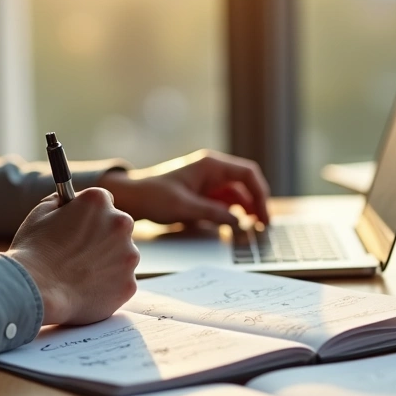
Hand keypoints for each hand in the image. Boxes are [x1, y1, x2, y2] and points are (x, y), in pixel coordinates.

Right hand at [6, 189, 138, 325]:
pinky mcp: (129, 283)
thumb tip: (70, 201)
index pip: (104, 202)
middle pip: (117, 228)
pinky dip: (109, 285)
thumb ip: (63, 202)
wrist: (36, 291)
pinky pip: (122, 281)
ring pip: (123, 255)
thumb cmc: (33, 251)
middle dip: (102, 237)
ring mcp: (129, 255)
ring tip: (80, 273)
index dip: (90, 215)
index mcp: (98, 201)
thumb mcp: (41, 212)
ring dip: (108, 261)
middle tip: (79, 253)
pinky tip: (87, 288)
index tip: (80, 227)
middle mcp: (120, 223)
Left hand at [98, 149, 270, 225]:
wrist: (132, 198)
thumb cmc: (154, 197)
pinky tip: (235, 227)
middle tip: (263, 226)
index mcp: (210, 165)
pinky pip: (225, 203)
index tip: (263, 215)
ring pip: (237, 195)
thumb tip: (239, 223)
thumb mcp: (184, 207)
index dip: (260, 193)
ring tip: (252, 229)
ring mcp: (208, 182)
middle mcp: (213, 171)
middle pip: (246, 185)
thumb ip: (213, 214)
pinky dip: (233, 214)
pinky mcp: (203, 194)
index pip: (247, 174)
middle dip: (257, 204)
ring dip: (246, 211)